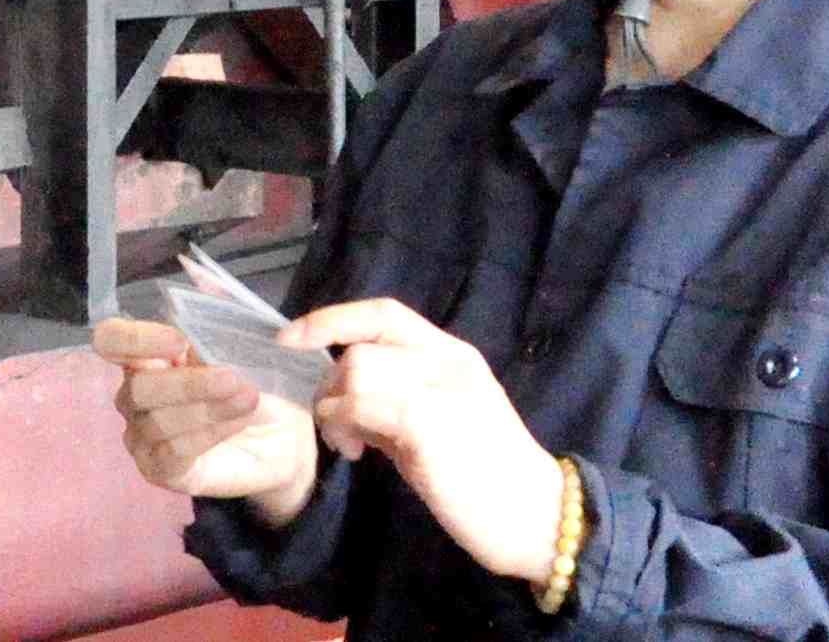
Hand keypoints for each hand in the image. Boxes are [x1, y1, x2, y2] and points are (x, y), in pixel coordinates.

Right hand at [94, 318, 321, 526]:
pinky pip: (173, 453)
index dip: (135, 339)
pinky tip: (238, 422)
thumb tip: (194, 269)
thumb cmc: (257, 383)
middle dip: (188, 383)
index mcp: (146, 355)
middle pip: (137, 388)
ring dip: (207, 408)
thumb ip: (217, 306)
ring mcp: (143, 436)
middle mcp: (135, 395)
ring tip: (249, 398)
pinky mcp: (162, 471)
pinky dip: (208, 434)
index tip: (179, 341)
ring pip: (158, 422)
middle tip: (235, 378)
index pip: (111, 341)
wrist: (287, 438)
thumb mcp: (245, 340)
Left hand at [281, 299, 564, 583]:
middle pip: (360, 348)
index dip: (332, 318)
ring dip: (334, 409)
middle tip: (339, 429)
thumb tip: (345, 399)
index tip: (291, 338)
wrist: (537, 517)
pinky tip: (358, 454)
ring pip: (355, 372)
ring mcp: (439, 390)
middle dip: (330, 386)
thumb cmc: (487, 477)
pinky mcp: (427, 425)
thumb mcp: (440, 424)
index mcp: (452, 355)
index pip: (384, 312)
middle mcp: (446, 361)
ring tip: (349, 444)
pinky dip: (344, 426)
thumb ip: (396, 401)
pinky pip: (361, 406)